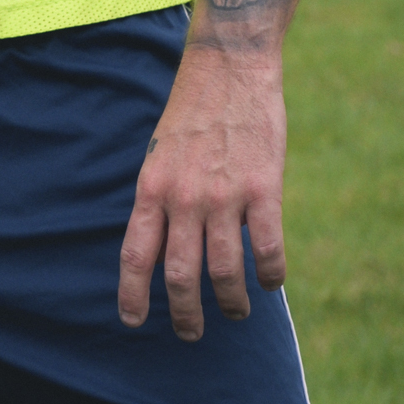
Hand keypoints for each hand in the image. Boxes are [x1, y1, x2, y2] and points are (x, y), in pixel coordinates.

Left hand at [117, 45, 286, 339]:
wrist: (228, 70)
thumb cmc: (192, 116)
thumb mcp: (160, 156)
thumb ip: (161, 201)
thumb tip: (164, 250)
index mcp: (151, 189)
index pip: (136, 255)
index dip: (133, 295)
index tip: (133, 322)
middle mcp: (183, 198)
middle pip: (180, 275)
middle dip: (185, 314)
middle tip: (191, 333)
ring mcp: (223, 195)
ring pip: (225, 271)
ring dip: (231, 303)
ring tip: (236, 313)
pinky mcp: (263, 188)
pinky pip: (266, 248)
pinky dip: (269, 275)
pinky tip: (270, 283)